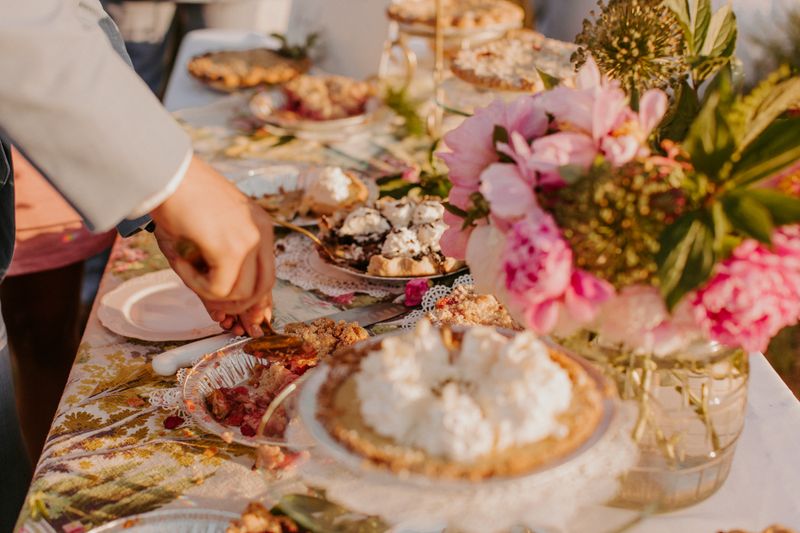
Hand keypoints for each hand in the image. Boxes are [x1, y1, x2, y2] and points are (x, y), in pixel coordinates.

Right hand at [151, 156, 274, 336]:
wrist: (162, 173)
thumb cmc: (175, 203)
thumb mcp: (201, 242)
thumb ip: (216, 275)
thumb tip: (222, 315)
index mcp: (259, 227)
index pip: (268, 274)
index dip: (257, 301)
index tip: (247, 319)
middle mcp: (261, 232)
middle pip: (263, 288)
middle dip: (239, 307)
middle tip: (216, 310)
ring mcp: (250, 239)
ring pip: (242, 294)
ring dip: (212, 294)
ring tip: (188, 269)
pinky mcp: (232, 248)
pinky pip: (220, 289)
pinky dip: (198, 285)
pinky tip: (183, 262)